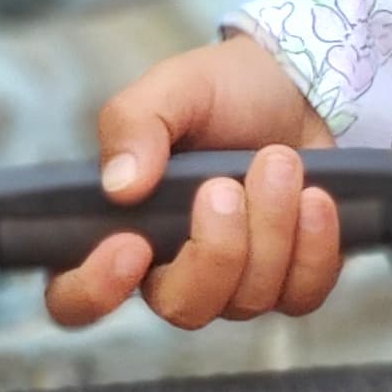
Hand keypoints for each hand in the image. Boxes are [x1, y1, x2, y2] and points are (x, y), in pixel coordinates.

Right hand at [44, 32, 340, 334]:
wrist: (300, 85)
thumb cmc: (222, 91)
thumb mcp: (172, 88)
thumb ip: (133, 125)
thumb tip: (119, 188)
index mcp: (121, 230)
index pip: (75, 300)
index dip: (94, 292)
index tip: (132, 245)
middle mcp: (172, 269)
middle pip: (183, 307)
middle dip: (215, 248)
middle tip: (225, 184)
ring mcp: (236, 282)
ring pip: (248, 299)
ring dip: (271, 227)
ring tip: (279, 160)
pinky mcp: (293, 278)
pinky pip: (302, 294)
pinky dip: (314, 246)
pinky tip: (316, 196)